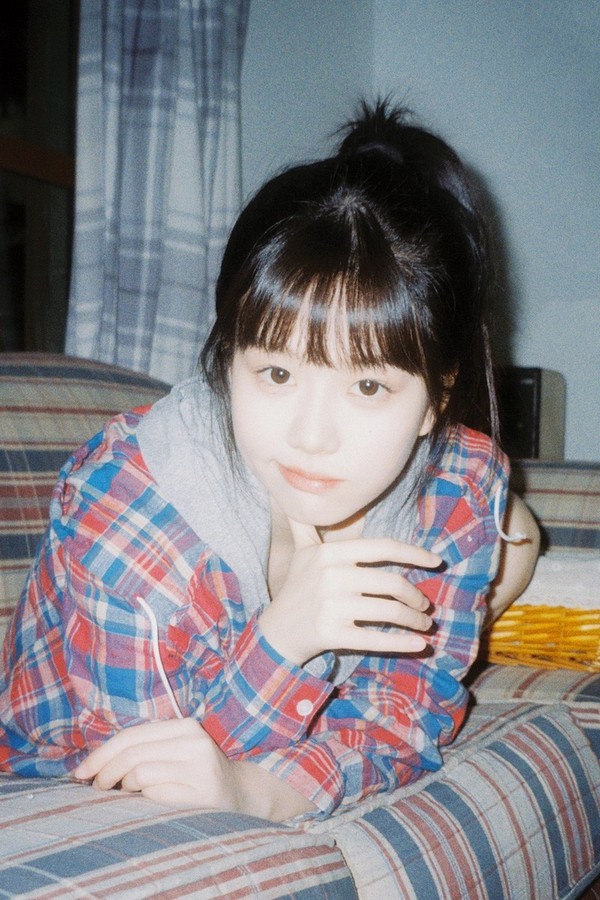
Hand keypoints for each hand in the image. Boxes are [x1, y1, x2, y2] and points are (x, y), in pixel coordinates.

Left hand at [72, 719, 238, 809]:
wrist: (241, 795)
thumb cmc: (196, 775)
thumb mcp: (174, 752)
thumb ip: (144, 750)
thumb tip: (92, 765)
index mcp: (184, 726)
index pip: (131, 735)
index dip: (101, 754)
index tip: (81, 772)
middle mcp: (194, 741)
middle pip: (132, 753)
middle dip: (104, 772)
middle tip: (96, 788)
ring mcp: (201, 766)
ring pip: (140, 773)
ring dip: (123, 788)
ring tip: (125, 795)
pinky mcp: (204, 792)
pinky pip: (156, 794)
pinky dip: (144, 801)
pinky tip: (148, 804)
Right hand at [259, 520, 441, 665]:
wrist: (274, 633)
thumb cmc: (296, 589)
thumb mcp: (301, 553)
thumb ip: (306, 525)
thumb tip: (299, 493)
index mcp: (330, 553)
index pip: (383, 548)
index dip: (414, 553)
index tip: (436, 561)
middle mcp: (331, 577)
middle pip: (392, 583)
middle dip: (416, 596)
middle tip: (424, 605)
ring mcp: (331, 607)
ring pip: (389, 612)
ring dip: (415, 620)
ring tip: (424, 624)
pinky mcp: (333, 635)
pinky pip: (376, 639)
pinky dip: (403, 643)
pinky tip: (420, 645)